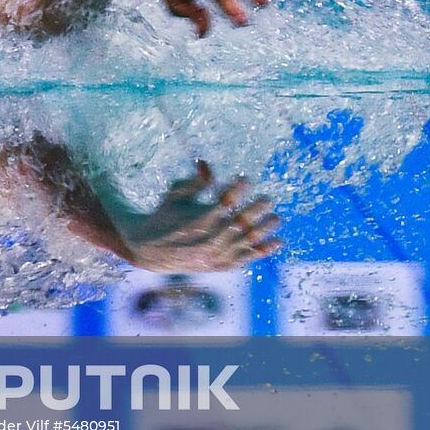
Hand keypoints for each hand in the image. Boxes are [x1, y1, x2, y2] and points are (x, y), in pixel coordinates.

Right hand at [119, 161, 282, 271]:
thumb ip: (195, 180)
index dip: (240, 188)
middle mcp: (211, 238)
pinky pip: (247, 258)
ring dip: (266, 228)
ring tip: (276, 218)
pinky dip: (264, 250)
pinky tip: (277, 241)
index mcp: (200, 218)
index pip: (228, 200)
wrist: (152, 250)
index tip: (245, 179)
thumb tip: (207, 164)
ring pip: (250, 240)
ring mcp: (217, 254)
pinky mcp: (220, 265)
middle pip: (244, 221)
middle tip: (267, 199)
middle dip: (259, 208)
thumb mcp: (176, 195)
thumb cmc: (165, 217)